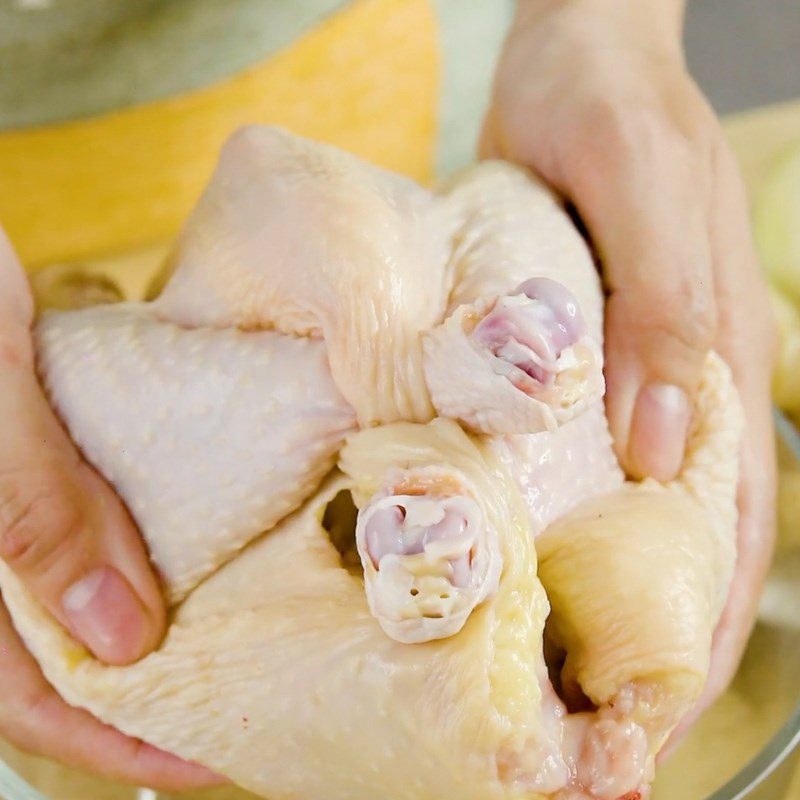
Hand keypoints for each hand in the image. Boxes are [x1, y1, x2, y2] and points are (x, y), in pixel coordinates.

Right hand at [0, 231, 219, 788]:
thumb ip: (38, 510)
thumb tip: (124, 637)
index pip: (28, 699)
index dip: (118, 743)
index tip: (211, 761)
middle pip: (54, 663)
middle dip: (139, 701)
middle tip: (234, 714)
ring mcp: (2, 507)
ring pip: (69, 605)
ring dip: (142, 634)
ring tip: (225, 649)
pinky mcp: (34, 465)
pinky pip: (82, 537)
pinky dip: (133, 561)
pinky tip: (189, 557)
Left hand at [483, 0, 776, 727]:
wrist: (568, 65)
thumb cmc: (607, 109)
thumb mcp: (642, 186)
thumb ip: (665, 310)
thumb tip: (663, 446)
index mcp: (713, 367)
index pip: (722, 533)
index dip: (693, 640)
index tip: (639, 735)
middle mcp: (673, 393)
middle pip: (675, 551)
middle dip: (636, 656)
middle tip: (573, 753)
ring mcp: (616, 385)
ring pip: (618, 524)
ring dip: (586, 614)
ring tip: (530, 701)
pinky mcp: (559, 368)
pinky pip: (559, 468)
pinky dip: (538, 536)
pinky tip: (499, 584)